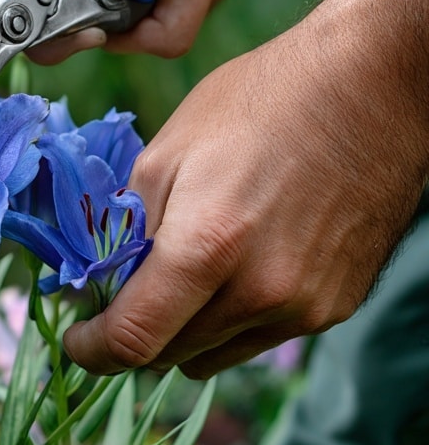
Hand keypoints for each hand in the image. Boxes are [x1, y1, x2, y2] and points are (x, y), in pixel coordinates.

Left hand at [63, 0, 428, 377]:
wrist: (369, 89)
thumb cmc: (258, 104)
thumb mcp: (166, 153)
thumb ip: (127, 230)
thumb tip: (99, 282)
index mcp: (207, 247)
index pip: (133, 341)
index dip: (92, 350)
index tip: (76, 339)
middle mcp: (260, 293)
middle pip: (170, 356)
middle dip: (133, 332)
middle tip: (119, 292)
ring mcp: (304, 307)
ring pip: (213, 354)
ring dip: (182, 330)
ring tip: (180, 273)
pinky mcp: (335, 307)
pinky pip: (258, 338)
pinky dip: (229, 318)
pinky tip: (233, 266)